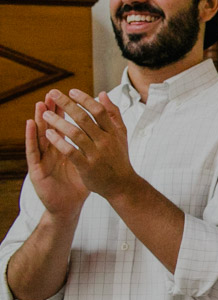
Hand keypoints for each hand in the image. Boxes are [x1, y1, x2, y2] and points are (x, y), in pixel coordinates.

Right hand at [24, 100, 87, 218]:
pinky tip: (31, 126)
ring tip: (40, 104)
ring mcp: (44, 159)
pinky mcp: (36, 170)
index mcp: (66, 147)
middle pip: (52, 127)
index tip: (70, 93)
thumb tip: (104, 129)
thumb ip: (95, 143)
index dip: (68, 110)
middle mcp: (53, 151)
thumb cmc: (78, 182)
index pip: (66, 125)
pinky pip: (33, 152)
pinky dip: (32, 138)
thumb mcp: (89, 160)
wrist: (68, 206)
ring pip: (40, 135)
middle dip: (53, 110)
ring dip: (39, 119)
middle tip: (52, 94)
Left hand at [39, 89, 136, 199]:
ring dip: (58, 122)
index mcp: (114, 131)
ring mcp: (96, 154)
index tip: (71, 91)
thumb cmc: (119, 157)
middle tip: (53, 93)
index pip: (99, 110)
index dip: (84, 99)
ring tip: (45, 114)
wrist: (122, 185)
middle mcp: (105, 141)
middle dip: (67, 104)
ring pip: (75, 133)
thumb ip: (113, 114)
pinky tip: (49, 134)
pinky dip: (59, 142)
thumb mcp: (121, 134)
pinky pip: (70, 151)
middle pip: (84, 118)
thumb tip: (102, 94)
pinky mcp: (87, 167)